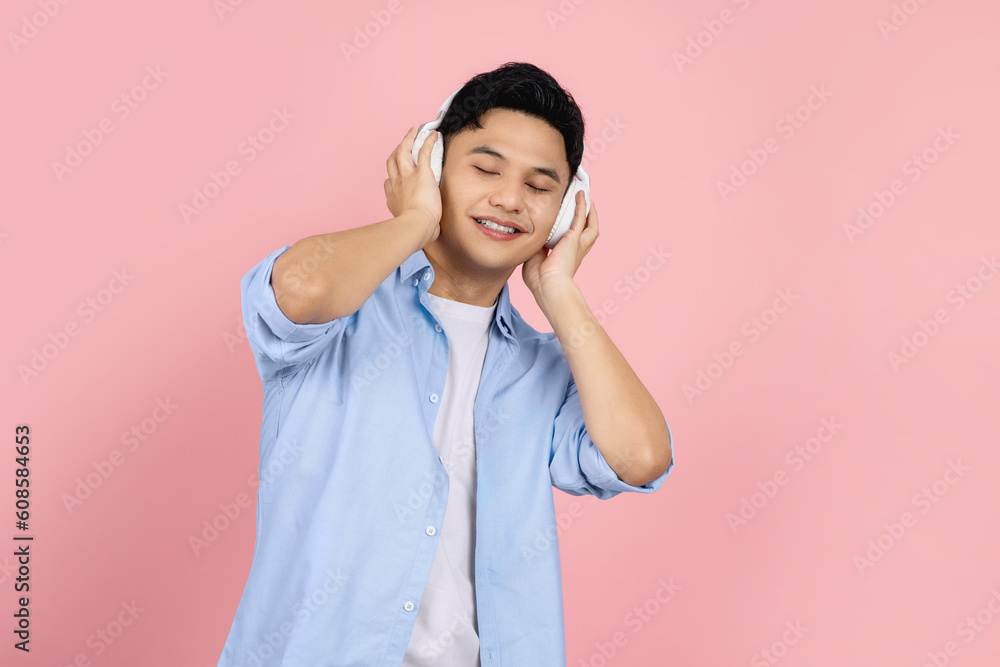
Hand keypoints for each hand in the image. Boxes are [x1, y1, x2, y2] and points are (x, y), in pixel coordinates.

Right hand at [384, 125, 441, 241]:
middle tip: (402, 143)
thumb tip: (431, 233)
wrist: (416, 226)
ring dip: (408, 139)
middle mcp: (397, 183)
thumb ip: (422, 227)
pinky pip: (424, 152)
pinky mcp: (422, 172)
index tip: (397, 174)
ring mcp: (407, 176)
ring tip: (414, 131)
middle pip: (392, 161)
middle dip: (397, 150)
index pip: (389, 181)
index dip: (392, 175)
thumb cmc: (416, 232)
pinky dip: (428, 141)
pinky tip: (433, 134)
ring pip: (403, 151)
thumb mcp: (414, 228)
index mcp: (393, 198)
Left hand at [522, 191, 598, 298]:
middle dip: (588, 219)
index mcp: (565, 257)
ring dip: (590, 212)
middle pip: (587, 232)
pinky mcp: (574, 238)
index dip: (571, 231)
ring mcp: (577, 244)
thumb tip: (535, 237)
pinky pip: (580, 217)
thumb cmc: (540, 280)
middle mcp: (575, 251)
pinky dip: (582, 205)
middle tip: (586, 207)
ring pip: (591, 225)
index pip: (571, 241)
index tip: (565, 222)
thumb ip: (537, 247)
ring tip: (587, 199)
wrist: (548, 285)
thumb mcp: (535, 260)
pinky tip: (581, 195)